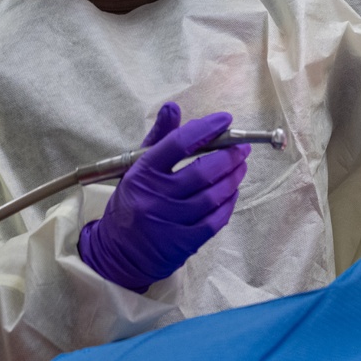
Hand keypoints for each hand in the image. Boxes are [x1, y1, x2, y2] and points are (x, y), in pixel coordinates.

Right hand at [78, 102, 250, 291]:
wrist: (118, 253)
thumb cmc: (133, 202)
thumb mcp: (137, 168)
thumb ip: (159, 138)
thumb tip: (173, 107)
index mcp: (142, 172)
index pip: (178, 143)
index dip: (206, 129)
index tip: (225, 120)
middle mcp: (155, 196)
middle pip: (202, 171)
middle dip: (229, 155)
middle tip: (242, 147)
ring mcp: (170, 221)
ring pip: (213, 195)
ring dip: (234, 177)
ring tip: (241, 166)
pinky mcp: (183, 243)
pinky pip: (216, 219)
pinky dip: (229, 202)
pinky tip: (232, 191)